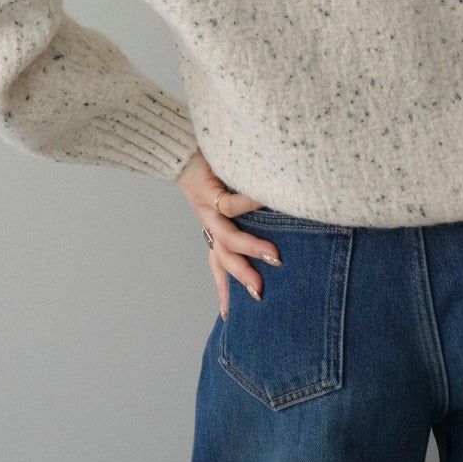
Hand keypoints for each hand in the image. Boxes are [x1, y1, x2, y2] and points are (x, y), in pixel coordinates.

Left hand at [176, 146, 280, 318]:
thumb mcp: (230, 194)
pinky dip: (252, 203)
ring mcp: (207, 210)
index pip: (218, 264)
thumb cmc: (211, 167)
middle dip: (242, 278)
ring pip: (228, 237)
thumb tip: (282, 220)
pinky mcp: (208, 191)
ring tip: (274, 257)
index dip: (224, 290)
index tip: (228, 316)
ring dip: (251, 249)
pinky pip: (230, 203)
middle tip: (260, 294)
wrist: (180, 145)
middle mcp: (209, 223)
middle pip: (223, 258)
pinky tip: (270, 202)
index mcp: (213, 227)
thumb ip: (248, 208)